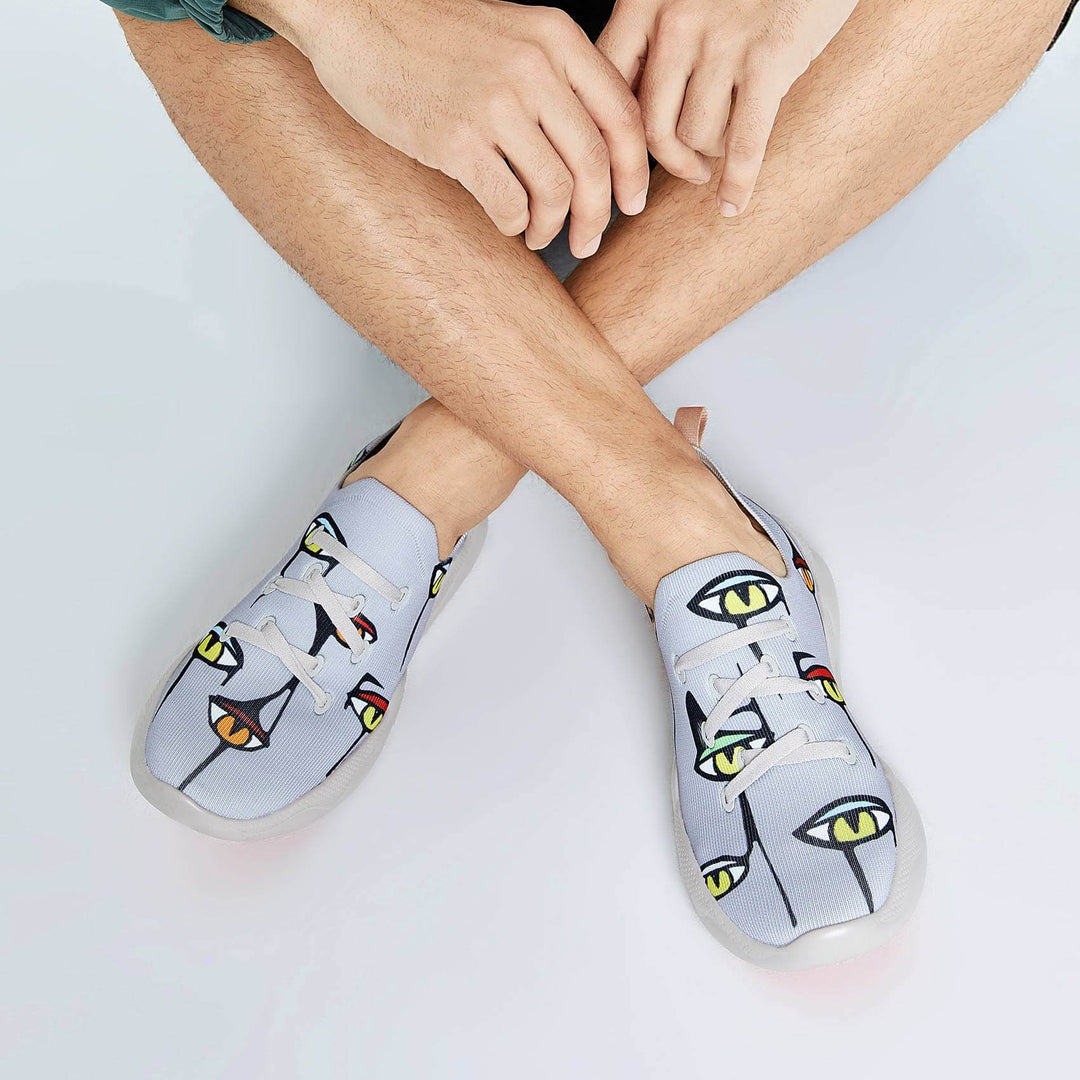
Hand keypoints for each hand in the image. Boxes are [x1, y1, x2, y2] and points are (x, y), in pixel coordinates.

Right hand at [260, 0, 649, 256]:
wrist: (353, 13)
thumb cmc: (428, 30)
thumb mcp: (509, 30)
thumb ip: (553, 73)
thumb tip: (588, 142)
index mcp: (555, 37)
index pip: (621, 115)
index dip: (633, 171)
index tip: (631, 204)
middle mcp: (534, 67)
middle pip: (593, 162)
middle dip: (597, 215)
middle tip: (587, 241)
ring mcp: (495, 103)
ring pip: (555, 189)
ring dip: (553, 226)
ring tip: (540, 235)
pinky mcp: (456, 139)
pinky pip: (509, 202)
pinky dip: (515, 225)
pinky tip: (508, 224)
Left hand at [597, 0, 856, 213]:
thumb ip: (653, 40)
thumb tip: (631, 117)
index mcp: (644, 2)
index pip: (607, 90)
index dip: (612, 141)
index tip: (620, 171)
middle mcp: (676, 20)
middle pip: (651, 128)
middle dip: (668, 164)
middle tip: (687, 170)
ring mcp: (723, 40)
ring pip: (696, 136)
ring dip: (708, 159)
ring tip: (719, 157)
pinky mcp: (770, 59)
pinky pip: (744, 142)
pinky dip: (738, 182)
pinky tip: (732, 204)